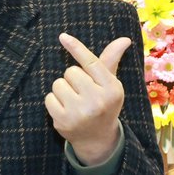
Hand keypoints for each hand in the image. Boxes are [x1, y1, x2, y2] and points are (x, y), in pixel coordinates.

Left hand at [45, 34, 129, 164]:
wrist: (98, 138)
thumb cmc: (103, 103)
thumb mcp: (110, 84)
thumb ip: (110, 61)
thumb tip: (124, 39)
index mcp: (112, 88)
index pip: (91, 63)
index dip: (77, 48)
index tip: (63, 36)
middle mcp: (97, 100)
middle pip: (70, 72)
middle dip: (73, 79)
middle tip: (82, 92)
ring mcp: (79, 112)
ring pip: (58, 84)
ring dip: (62, 90)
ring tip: (74, 101)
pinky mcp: (63, 121)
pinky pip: (49, 98)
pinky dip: (54, 101)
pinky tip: (66, 110)